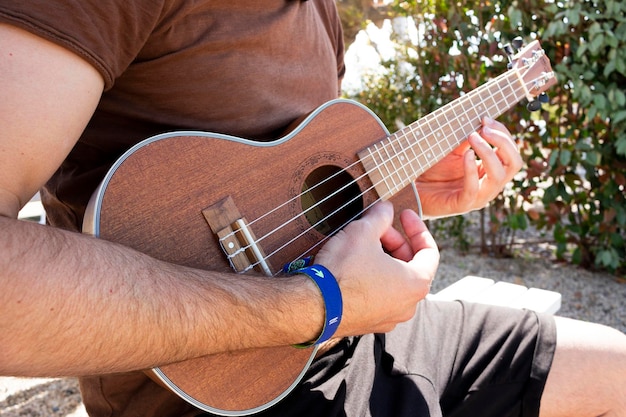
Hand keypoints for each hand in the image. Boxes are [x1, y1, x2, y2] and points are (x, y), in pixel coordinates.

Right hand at [315, 201, 438, 336]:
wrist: (313, 306)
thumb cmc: (343, 272)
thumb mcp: (362, 232)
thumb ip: (380, 217)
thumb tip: (385, 209)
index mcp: (416, 284)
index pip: (430, 251)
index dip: (417, 228)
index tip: (404, 215)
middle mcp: (408, 305)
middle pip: (410, 265)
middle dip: (394, 242)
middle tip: (377, 228)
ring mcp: (388, 318)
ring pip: (394, 281)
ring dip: (383, 260)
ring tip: (362, 245)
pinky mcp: (369, 323)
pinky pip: (378, 296)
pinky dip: (372, 279)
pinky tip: (353, 267)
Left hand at [415, 117, 522, 217]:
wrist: (413, 188)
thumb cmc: (433, 168)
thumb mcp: (454, 148)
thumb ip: (468, 137)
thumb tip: (481, 117)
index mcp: (490, 171)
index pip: (510, 152)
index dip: (502, 133)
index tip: (485, 118)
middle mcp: (488, 185)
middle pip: (513, 164)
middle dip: (503, 142)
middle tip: (484, 128)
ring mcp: (477, 197)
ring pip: (498, 176)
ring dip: (488, 153)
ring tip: (472, 137)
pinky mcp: (461, 205)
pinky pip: (473, 189)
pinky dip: (471, 169)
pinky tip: (466, 155)